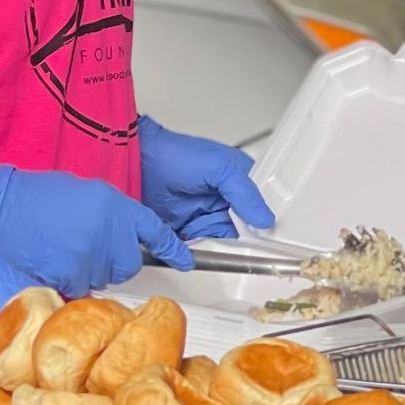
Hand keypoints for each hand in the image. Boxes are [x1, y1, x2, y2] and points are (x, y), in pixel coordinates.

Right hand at [0, 160, 194, 287]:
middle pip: (128, 263)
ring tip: (64, 249)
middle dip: (112, 259)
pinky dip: (70, 280)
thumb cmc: (40, 197)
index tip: (185, 260)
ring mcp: (92, 257)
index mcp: (117, 208)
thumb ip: (114, 217)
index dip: (172, 248)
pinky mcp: (72, 276)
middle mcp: (110, 233)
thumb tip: (124, 238)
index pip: (154, 232)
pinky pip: (82, 288)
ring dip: (89, 270)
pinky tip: (55, 262)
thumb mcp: (89, 196)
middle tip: (85, 243)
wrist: (5, 207)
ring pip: (104, 278)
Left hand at [137, 118, 272, 243]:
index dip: (262, 223)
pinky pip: (200, 247)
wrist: (139, 162)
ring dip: (217, 245)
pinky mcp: (187, 228)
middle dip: (239, 238)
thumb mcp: (219, 168)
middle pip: (243, 230)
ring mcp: (206, 215)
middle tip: (232, 240)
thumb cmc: (177, 155)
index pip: (260, 208)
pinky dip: (199, 250)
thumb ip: (244, 193)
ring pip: (222, 241)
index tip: (266, 237)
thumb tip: (265, 219)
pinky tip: (194, 243)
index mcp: (239, 181)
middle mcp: (225, 200)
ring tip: (208, 238)